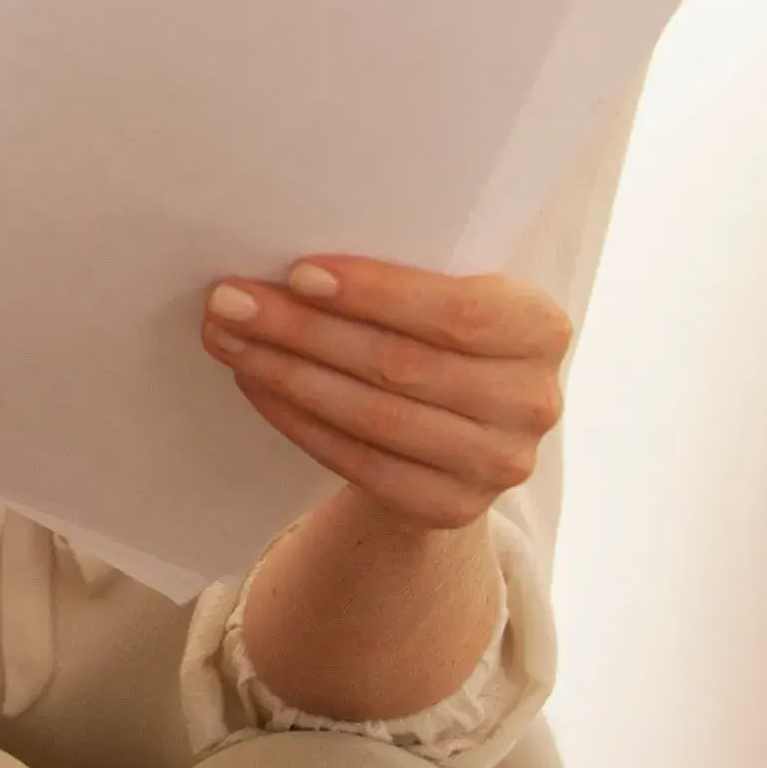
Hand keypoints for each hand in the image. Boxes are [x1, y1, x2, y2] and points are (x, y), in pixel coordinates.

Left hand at [201, 256, 568, 531]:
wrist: (454, 432)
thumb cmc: (436, 335)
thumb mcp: (444, 294)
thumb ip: (402, 276)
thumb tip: (288, 259)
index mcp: (541, 328)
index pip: (459, 312)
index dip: (376, 293)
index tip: (297, 271)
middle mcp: (534, 401)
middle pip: (402, 363)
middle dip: (303, 329)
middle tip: (229, 300)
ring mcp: (498, 465)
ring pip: (374, 415)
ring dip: (286, 372)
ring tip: (225, 337)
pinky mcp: (452, 508)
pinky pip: (358, 462)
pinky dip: (296, 418)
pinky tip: (253, 383)